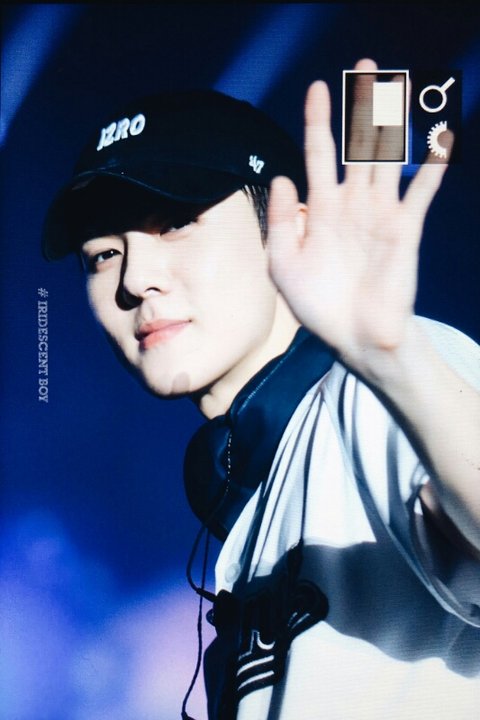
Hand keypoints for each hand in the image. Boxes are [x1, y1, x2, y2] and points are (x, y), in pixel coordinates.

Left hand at [267, 59, 451, 365]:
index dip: (318, 120)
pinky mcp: (404, 229)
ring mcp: (379, 213)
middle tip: (365, 65)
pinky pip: (420, 193)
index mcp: (319, 209)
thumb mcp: (282, 265)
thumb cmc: (316, 304)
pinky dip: (430, 168)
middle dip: (360, 105)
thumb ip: (278, 223)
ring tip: (397, 87)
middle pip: (357, 144)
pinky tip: (439, 141)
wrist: (353, 336)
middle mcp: (351, 203)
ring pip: (388, 157)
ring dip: (393, 122)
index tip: (317, 88)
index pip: (318, 153)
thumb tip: (282, 177)